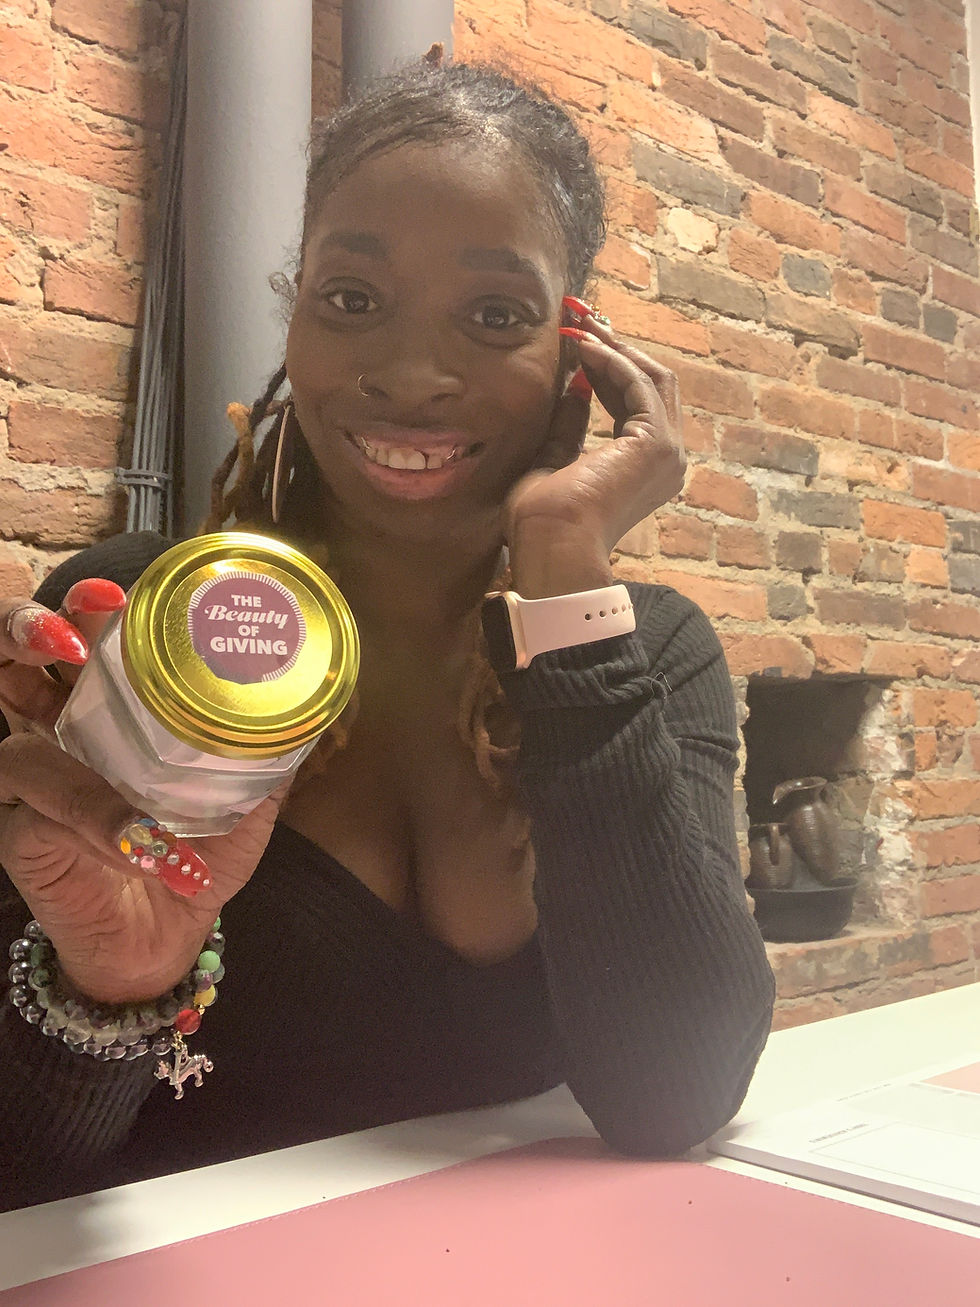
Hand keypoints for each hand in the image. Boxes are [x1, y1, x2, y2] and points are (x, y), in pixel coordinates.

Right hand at [0, 581, 284, 1003]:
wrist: (164, 940)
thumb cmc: (193, 859)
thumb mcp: (241, 804)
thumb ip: (263, 758)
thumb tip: (311, 711)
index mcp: (107, 715)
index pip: (83, 645)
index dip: (86, 610)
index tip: (115, 596)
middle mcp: (59, 736)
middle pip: (16, 663)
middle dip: (31, 627)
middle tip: (78, 622)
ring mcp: (34, 780)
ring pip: (15, 727)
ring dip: (37, 696)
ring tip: (71, 670)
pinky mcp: (19, 830)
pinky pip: (42, 804)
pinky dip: (92, 811)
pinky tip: (135, 833)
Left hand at [505, 300, 685, 597]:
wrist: (552, 546)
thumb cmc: (545, 521)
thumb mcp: (554, 460)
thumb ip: (570, 425)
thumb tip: (575, 385)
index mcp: (645, 467)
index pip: (635, 400)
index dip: (606, 363)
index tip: (575, 335)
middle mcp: (667, 459)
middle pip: (651, 382)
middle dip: (614, 344)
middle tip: (578, 313)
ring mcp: (668, 452)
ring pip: (652, 377)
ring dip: (613, 345)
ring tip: (578, 321)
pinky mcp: (656, 444)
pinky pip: (638, 385)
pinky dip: (611, 360)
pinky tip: (582, 346)